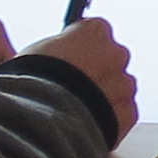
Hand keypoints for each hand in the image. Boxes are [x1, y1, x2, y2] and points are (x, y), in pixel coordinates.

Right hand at [20, 16, 138, 134]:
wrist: (39, 121)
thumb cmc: (29, 85)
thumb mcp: (32, 54)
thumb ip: (54, 51)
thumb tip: (50, 57)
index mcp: (94, 31)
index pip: (95, 32)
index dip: (80, 51)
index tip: (69, 63)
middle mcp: (116, 53)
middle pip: (110, 61)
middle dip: (95, 75)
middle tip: (69, 92)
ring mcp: (124, 84)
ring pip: (117, 89)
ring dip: (102, 99)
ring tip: (73, 114)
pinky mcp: (128, 113)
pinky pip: (121, 115)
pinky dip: (107, 121)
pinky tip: (83, 127)